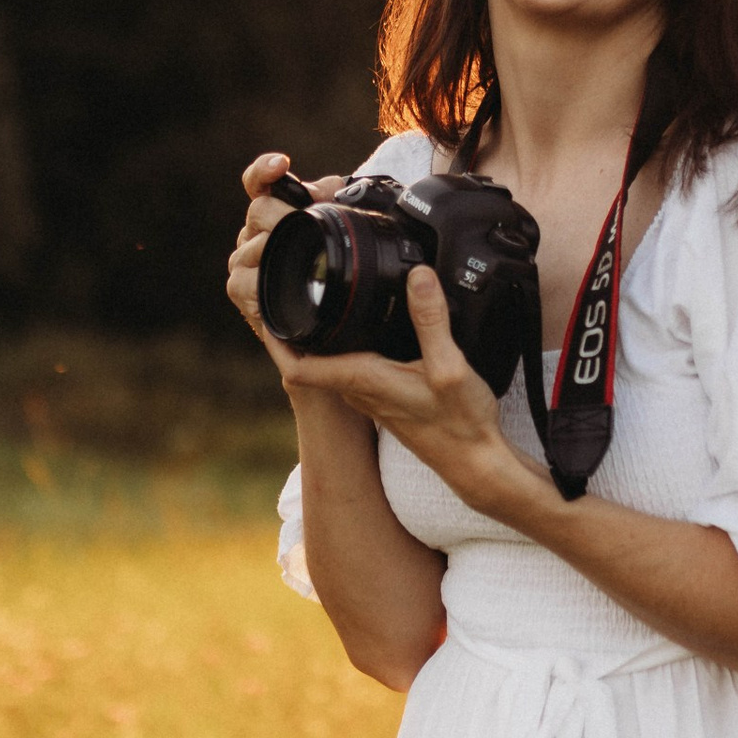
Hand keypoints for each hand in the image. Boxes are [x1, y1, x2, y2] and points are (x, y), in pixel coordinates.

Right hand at [225, 151, 345, 377]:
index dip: (265, 170)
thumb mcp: (342, 231)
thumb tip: (335, 185)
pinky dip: (260, 283)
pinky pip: (243, 283)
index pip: (259, 182)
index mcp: (274, 212)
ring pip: (252, 245)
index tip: (282, 164)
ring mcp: (246, 262)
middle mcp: (254, 234)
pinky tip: (273, 284)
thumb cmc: (337, 277)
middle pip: (258, 210)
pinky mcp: (242, 293)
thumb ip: (335, 200)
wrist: (332, 330)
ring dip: (276, 248)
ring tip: (300, 255)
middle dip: (284, 214)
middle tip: (309, 221)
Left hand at [274, 264, 535, 521]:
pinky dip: (344, 346)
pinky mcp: (383, 396)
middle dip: (293, 328)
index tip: (263, 306)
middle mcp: (357, 390)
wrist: (473, 462)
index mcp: (362, 379)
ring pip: (327, 363)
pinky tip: (359, 328)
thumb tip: (416, 275)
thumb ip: (431, 320)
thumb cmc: (460, 424)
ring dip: (317, 337)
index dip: (275, 338)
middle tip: (283, 289)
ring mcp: (369, 395)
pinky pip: (350, 367)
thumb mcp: (450, 366)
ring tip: (314, 300)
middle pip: (306, 360)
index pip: (297, 367)